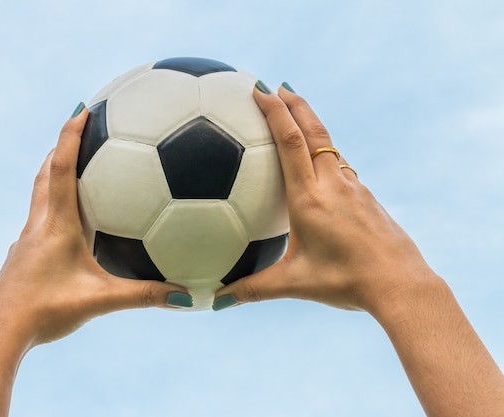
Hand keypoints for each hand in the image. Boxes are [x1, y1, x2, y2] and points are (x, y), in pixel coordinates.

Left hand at [0, 104, 191, 416]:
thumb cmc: (45, 312)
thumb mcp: (100, 301)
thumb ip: (144, 296)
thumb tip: (186, 296)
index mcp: (56, 225)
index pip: (61, 167)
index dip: (71, 135)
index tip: (83, 108)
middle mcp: (38, 225)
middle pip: (46, 172)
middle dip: (62, 145)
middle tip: (80, 125)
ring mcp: (27, 239)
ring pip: (39, 193)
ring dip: (54, 170)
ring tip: (74, 161)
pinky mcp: (23, 255)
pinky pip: (39, 217)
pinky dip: (53, 203)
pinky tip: (67, 220)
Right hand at [213, 83, 435, 312]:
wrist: (400, 283)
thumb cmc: (346, 282)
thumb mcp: (294, 284)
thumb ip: (252, 289)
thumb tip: (216, 300)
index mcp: (309, 199)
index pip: (291, 143)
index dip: (276, 113)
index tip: (261, 90)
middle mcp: (332, 185)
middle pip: (314, 131)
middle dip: (294, 103)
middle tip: (276, 85)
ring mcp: (353, 188)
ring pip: (329, 144)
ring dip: (311, 122)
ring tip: (295, 111)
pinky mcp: (365, 196)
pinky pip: (340, 164)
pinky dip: (325, 149)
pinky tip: (320, 162)